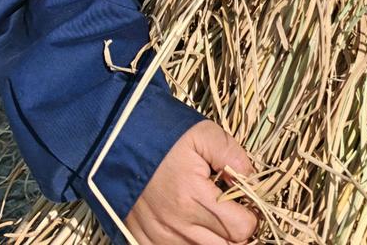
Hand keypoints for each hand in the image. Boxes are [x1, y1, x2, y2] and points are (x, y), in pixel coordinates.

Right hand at [124, 120, 257, 244]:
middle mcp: (178, 226)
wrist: (115, 143)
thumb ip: (232, 155)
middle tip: (233, 210)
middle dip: (236, 231)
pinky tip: (190, 226)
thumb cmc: (163, 136)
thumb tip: (250, 179)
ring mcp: (159, 238)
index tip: (247, 202)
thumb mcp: (202, 133)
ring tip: (211, 215)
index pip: (242, 228)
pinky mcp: (143, 241)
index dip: (251, 216)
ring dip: (215, 239)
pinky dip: (188, 243)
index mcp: (195, 198)